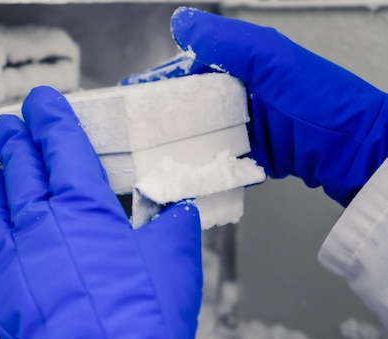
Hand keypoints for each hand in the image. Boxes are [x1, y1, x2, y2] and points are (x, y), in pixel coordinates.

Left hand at [0, 86, 202, 338]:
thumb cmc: (143, 317)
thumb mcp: (175, 260)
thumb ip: (174, 227)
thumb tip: (179, 213)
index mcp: (84, 207)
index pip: (61, 146)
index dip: (50, 119)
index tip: (40, 103)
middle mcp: (40, 224)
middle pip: (21, 170)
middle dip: (13, 143)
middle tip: (6, 127)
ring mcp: (10, 260)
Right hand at [122, 7, 387, 206]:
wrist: (353, 150)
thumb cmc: (317, 100)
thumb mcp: (269, 58)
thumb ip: (223, 39)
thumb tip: (181, 20)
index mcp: (244, 63)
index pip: (190, 66)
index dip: (160, 80)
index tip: (132, 94)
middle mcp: (242, 93)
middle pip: (191, 104)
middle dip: (162, 117)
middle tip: (134, 134)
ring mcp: (247, 126)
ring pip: (201, 134)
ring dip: (178, 145)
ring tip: (150, 157)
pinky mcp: (254, 155)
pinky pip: (219, 159)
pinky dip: (202, 165)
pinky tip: (183, 172)